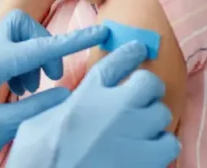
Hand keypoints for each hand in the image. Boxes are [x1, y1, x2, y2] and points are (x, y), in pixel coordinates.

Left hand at [0, 9, 110, 167]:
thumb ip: (34, 109)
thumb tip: (65, 93)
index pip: (35, 48)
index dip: (70, 42)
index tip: (99, 30)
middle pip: (18, 27)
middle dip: (41, 44)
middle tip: (50, 78)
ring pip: (11, 41)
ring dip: (30, 60)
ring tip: (30, 91)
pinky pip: (3, 57)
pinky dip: (18, 70)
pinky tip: (17, 95)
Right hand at [7, 40, 180, 167]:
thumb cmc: (36, 158)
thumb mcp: (38, 121)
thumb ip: (58, 105)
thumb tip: (67, 99)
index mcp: (86, 95)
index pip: (117, 62)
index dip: (131, 53)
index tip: (139, 49)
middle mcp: (113, 107)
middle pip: (149, 83)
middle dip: (147, 89)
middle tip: (140, 101)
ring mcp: (132, 133)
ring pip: (162, 113)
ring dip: (153, 121)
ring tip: (142, 131)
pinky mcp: (144, 159)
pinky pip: (170, 144)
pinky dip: (162, 147)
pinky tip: (149, 152)